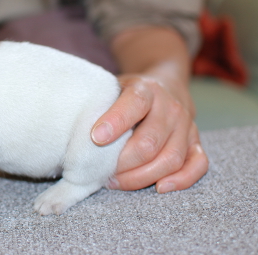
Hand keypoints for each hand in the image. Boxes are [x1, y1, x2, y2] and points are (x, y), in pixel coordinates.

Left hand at [91, 74, 208, 192]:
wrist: (166, 85)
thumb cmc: (128, 93)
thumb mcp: (112, 88)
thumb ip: (100, 105)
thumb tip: (75, 132)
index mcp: (146, 90)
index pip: (134, 105)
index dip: (115, 122)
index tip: (95, 138)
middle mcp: (170, 107)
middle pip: (149, 143)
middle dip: (122, 163)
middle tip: (100, 171)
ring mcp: (186, 126)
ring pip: (171, 159)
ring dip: (141, 177)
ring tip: (116, 182)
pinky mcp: (196, 143)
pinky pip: (197, 166)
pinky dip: (181, 180)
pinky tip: (159, 188)